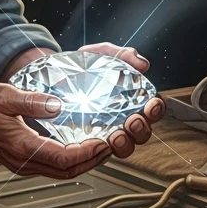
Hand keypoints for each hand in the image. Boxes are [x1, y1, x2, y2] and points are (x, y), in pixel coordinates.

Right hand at [0, 81, 112, 179]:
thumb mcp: (5, 95)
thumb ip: (33, 101)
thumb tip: (58, 105)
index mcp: (22, 146)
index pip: (63, 158)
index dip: (87, 152)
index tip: (102, 142)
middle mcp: (24, 161)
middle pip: (68, 171)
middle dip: (92, 161)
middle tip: (110, 146)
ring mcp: (23, 164)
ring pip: (61, 173)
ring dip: (83, 163)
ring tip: (100, 148)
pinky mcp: (23, 162)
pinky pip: (53, 168)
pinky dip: (70, 161)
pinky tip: (79, 148)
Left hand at [79, 42, 164, 159]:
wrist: (50, 76)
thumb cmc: (80, 66)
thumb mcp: (99, 55)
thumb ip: (121, 55)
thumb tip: (142, 63)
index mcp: (130, 99)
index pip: (151, 109)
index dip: (156, 110)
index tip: (152, 105)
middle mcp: (121, 119)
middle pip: (142, 133)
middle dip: (142, 130)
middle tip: (132, 121)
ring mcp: (105, 132)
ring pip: (125, 147)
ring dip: (125, 144)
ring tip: (116, 136)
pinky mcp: (87, 142)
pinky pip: (100, 153)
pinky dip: (102, 150)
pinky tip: (97, 143)